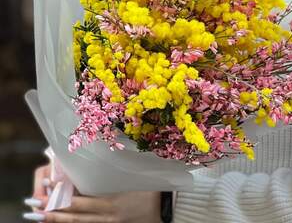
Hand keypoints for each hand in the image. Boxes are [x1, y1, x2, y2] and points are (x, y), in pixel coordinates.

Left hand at [24, 164, 161, 222]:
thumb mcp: (134, 177)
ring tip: (40, 216)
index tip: (46, 187)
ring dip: (59, 220)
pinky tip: (64, 222)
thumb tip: (97, 163)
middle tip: (33, 208)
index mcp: (112, 203)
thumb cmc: (154, 187)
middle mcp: (108, 217)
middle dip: (52, 212)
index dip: (61, 197)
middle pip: (74, 217)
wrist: (168, 207)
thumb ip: (115, 174)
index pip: (80, 202)